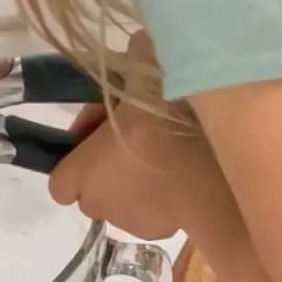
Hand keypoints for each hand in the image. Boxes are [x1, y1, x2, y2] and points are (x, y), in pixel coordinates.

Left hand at [49, 33, 229, 241]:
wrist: (221, 153)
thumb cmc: (169, 109)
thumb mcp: (143, 63)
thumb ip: (130, 65)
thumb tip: (139, 49)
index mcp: (82, 173)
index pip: (61, 182)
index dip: (77, 161)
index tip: (99, 136)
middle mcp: (100, 205)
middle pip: (94, 194)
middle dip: (108, 172)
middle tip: (135, 141)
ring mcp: (132, 223)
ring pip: (126, 204)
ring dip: (137, 185)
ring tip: (166, 155)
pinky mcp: (165, 232)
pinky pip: (157, 213)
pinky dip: (166, 197)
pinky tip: (186, 172)